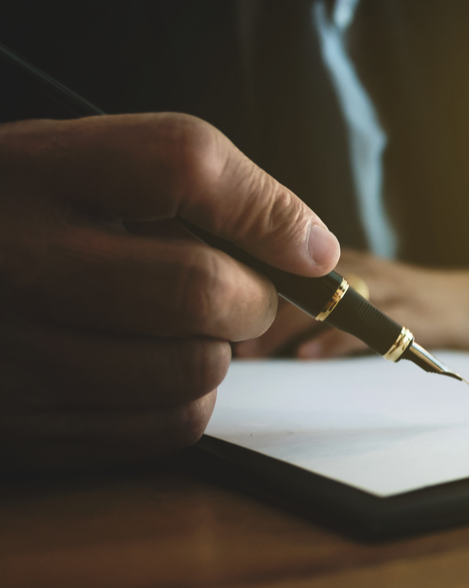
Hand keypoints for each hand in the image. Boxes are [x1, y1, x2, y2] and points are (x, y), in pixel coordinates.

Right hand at [0, 114, 339, 471]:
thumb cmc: (24, 222)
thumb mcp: (81, 166)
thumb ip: (195, 183)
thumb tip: (315, 252)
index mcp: (33, 170)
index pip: (183, 163)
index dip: (266, 207)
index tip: (306, 246)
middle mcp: (17, 260)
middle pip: (200, 288)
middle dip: (251, 296)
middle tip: (238, 292)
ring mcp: (15, 355)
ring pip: (196, 368)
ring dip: (217, 351)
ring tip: (175, 328)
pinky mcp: (25, 428)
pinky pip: (167, 427)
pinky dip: (186, 400)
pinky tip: (149, 368)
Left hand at [235, 249, 468, 358]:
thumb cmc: (409, 305)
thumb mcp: (357, 294)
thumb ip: (309, 305)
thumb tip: (242, 332)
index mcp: (335, 261)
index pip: (278, 260)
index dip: (237, 281)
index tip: (201, 307)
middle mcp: (356, 266)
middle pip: (295, 278)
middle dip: (250, 307)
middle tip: (213, 338)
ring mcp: (385, 287)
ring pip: (325, 299)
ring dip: (282, 326)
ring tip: (248, 352)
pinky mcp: (413, 312)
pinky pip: (368, 325)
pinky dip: (334, 340)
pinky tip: (306, 356)